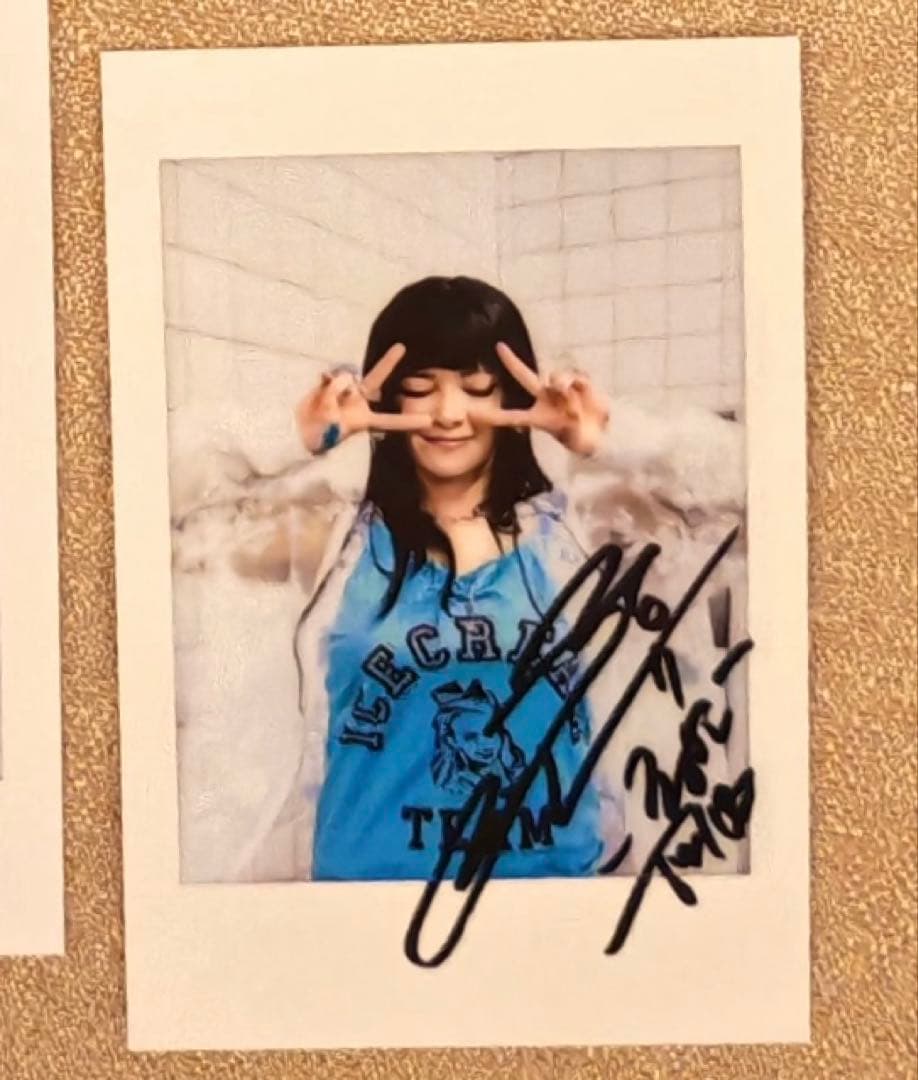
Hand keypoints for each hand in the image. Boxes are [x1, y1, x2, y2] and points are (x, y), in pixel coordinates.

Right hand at [294, 343, 431, 452]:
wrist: (297, 431)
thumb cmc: (318, 435)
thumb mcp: (331, 424)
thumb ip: (337, 400)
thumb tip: (342, 379)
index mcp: (364, 419)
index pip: (390, 420)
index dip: (409, 421)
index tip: (429, 422)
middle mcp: (359, 402)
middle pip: (376, 378)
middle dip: (388, 361)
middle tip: (401, 347)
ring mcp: (346, 391)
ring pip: (346, 378)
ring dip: (335, 389)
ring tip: (325, 405)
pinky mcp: (331, 384)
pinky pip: (332, 376)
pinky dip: (326, 382)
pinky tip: (321, 386)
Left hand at [468, 341, 610, 456]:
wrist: (598, 433)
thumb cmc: (577, 436)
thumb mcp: (566, 435)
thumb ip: (557, 413)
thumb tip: (558, 388)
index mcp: (538, 414)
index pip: (514, 415)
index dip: (497, 416)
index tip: (475, 413)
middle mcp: (546, 397)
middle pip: (525, 376)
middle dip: (512, 361)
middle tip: (499, 348)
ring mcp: (560, 388)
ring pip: (555, 377)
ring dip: (563, 387)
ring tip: (572, 405)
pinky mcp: (578, 381)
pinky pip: (576, 377)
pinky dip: (581, 386)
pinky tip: (583, 395)